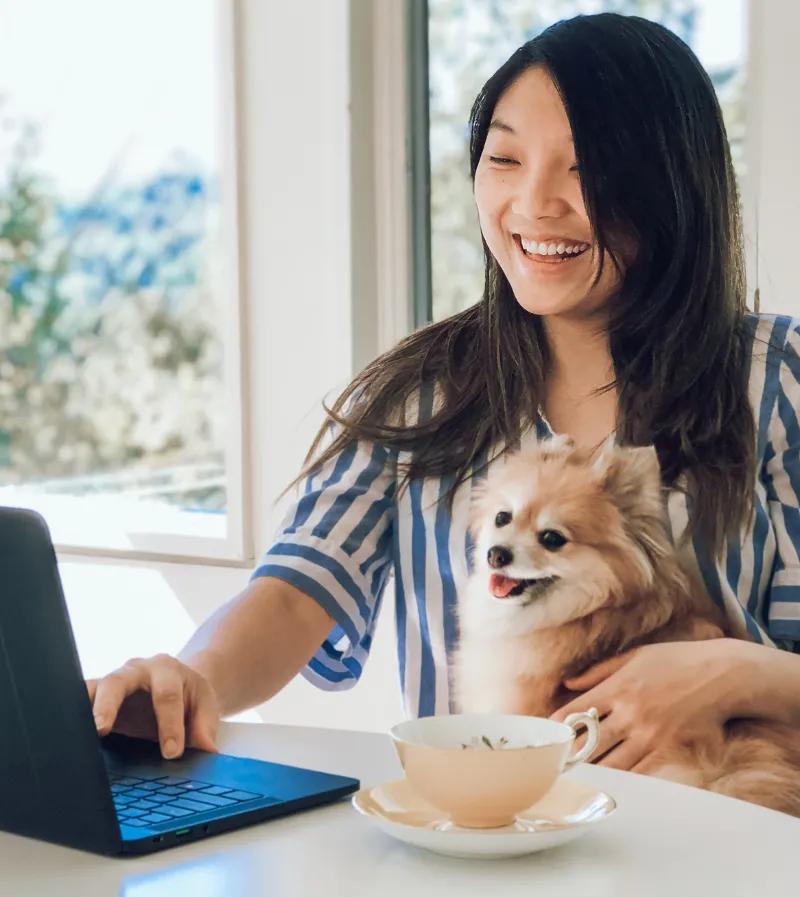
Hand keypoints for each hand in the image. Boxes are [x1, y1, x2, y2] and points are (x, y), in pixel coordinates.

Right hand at [86, 653, 220, 758]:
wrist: (180, 684)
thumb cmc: (190, 695)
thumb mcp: (205, 705)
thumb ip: (205, 727)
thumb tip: (207, 751)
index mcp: (167, 669)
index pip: (167, 695)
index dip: (169, 725)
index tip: (172, 753)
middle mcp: (135, 671)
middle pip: (117, 682)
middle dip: (108, 704)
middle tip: (101, 729)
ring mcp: (113, 682)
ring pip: (92, 688)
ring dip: (84, 709)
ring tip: (78, 733)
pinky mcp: (98, 697)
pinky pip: (80, 700)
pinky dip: (74, 715)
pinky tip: (70, 737)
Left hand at [549, 640, 740, 771]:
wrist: (722, 675)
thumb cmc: (676, 661)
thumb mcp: (634, 656)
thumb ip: (598, 672)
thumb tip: (568, 683)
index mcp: (617, 688)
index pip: (576, 713)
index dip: (557, 727)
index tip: (545, 736)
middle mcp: (630, 713)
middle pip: (589, 743)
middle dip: (568, 755)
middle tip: (551, 765)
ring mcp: (650, 734)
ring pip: (612, 763)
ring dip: (592, 771)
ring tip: (574, 779)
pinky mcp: (669, 749)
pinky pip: (640, 770)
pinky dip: (622, 776)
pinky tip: (609, 781)